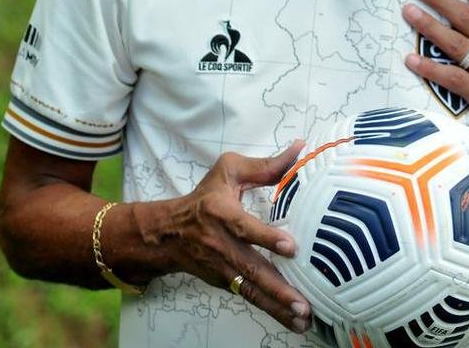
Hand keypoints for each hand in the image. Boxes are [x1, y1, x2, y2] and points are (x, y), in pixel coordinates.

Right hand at [147, 143, 311, 332]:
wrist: (166, 233)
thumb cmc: (205, 197)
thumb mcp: (229, 171)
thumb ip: (266, 165)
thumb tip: (301, 147)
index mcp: (220, 213)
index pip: (244, 227)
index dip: (266, 238)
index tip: (290, 248)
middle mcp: (220, 245)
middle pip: (251, 269)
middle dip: (277, 288)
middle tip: (303, 304)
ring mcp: (221, 268)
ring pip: (251, 290)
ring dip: (277, 306)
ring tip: (303, 318)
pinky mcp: (224, 282)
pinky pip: (250, 297)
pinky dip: (271, 310)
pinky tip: (293, 320)